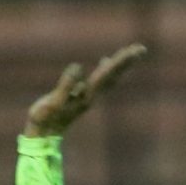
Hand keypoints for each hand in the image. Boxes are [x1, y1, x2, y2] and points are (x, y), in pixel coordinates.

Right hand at [22, 43, 148, 138]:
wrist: (44, 136)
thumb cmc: (45, 119)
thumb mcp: (53, 102)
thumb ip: (66, 85)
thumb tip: (77, 67)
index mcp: (87, 95)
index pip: (107, 75)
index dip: (120, 62)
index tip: (135, 52)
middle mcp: (92, 96)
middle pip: (112, 75)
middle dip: (126, 61)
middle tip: (141, 48)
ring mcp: (88, 96)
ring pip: (109, 77)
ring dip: (119, 64)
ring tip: (131, 52)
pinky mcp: (81, 96)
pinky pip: (100, 79)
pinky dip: (106, 69)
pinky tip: (106, 61)